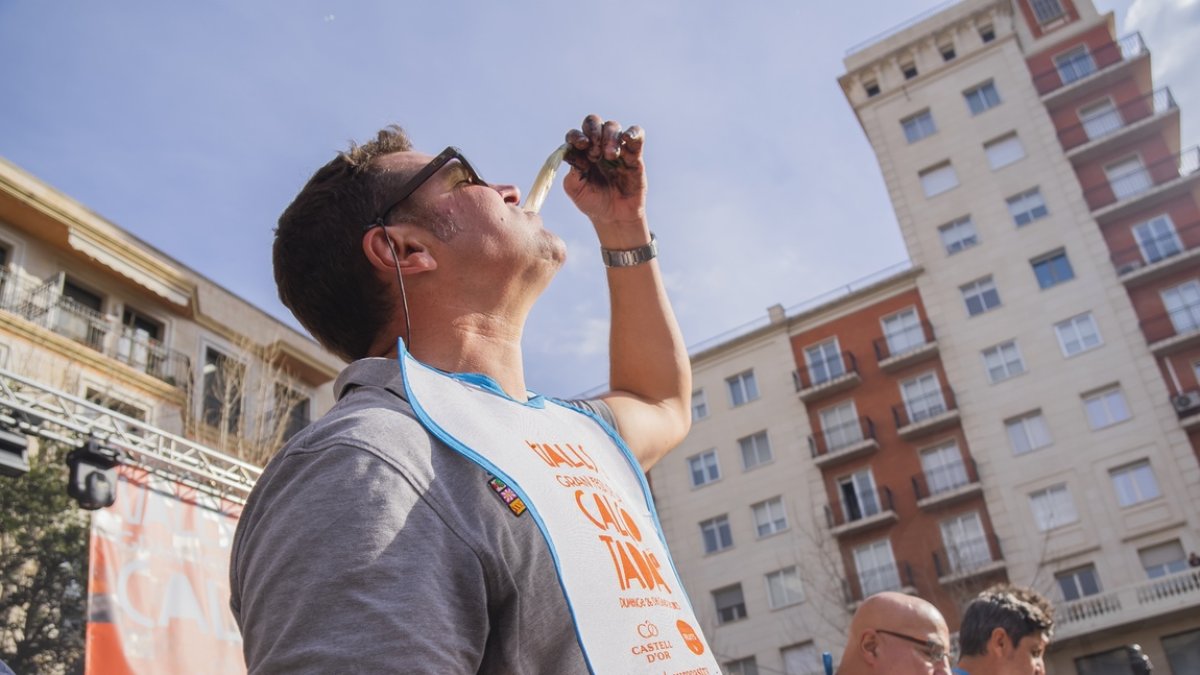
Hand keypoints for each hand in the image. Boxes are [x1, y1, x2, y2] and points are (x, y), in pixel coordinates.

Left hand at [563, 115, 647, 241]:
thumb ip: (572, 169)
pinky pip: (636, 135)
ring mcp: (616, 148)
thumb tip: (572, 152)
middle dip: (594, 131)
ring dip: (610, 137)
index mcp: (580, 152)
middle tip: (596, 150)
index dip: (577, 136)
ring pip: (613, 126)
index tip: (581, 145)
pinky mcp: (634, 155)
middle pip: (594, 123)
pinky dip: (633, 133)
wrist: (614, 217)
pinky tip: (627, 138)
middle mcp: (597, 146)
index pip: (575, 134)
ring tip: (610, 155)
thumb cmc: (593, 202)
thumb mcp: (575, 188)